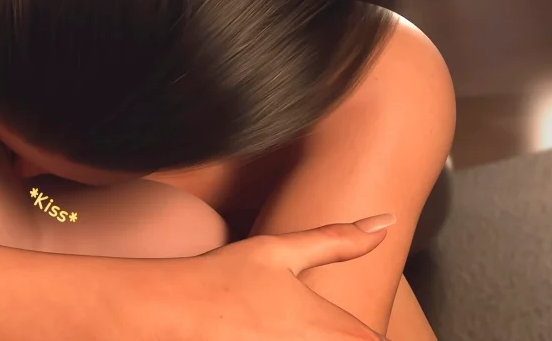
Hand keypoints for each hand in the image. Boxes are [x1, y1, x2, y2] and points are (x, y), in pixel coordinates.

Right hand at [135, 215, 394, 339]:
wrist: (166, 313)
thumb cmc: (221, 281)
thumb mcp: (280, 252)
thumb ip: (338, 241)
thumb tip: (385, 222)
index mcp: (342, 332)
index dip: (351, 331)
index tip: (320, 318)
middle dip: (327, 336)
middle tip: (283, 322)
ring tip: (264, 328)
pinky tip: (244, 336)